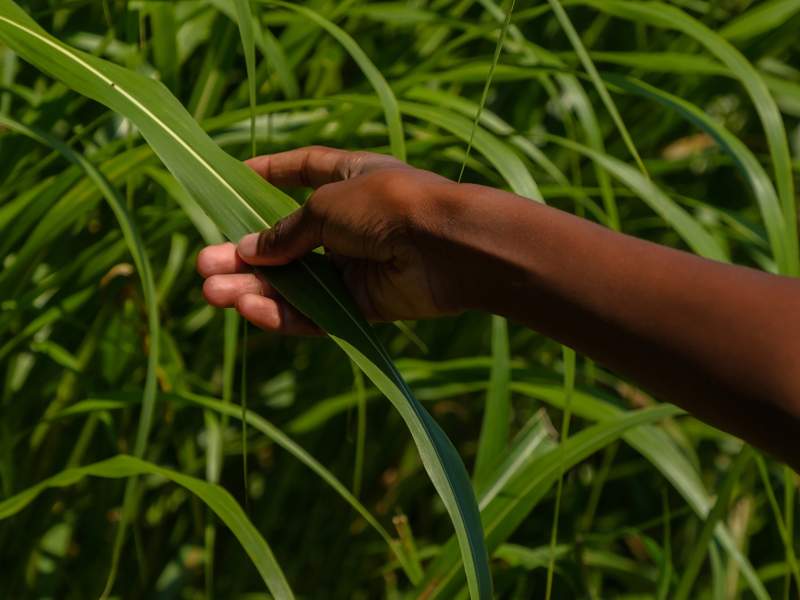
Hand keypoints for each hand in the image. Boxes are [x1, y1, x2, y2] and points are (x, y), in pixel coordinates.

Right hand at [197, 146, 462, 333]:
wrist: (448, 247)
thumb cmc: (388, 206)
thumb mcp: (326, 207)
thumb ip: (286, 232)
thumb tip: (249, 251)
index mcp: (350, 180)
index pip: (304, 170)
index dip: (270, 173)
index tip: (235, 177)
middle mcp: (352, 221)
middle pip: (287, 241)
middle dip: (245, 255)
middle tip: (203, 265)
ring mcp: (358, 264)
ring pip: (297, 283)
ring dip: (254, 288)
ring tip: (212, 293)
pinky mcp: (366, 304)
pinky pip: (319, 311)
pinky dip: (286, 313)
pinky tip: (252, 310)